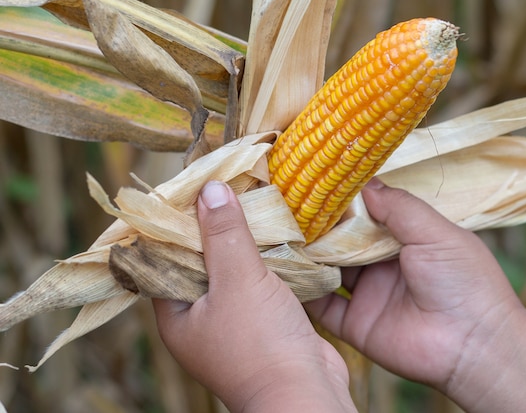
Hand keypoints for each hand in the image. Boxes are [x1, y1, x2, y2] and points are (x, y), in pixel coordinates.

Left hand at [153, 181, 354, 412]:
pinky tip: (279, 235)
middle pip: (202, 260)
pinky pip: (258, 282)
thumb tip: (208, 189)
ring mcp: (233, 321)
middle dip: (216, 226)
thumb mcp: (237, 282)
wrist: (306, 395)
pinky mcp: (263, 322)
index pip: (165, 257)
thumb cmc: (261, 344)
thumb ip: (224, 235)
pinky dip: (266, 260)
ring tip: (254, 202)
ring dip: (244, 242)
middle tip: (228, 188)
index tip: (194, 187)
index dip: (178, 222)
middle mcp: (200, 317)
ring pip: (233, 270)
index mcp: (177, 314)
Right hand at [306, 178, 521, 390]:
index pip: (366, 216)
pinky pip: (323, 307)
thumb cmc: (463, 281)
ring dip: (307, 256)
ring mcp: (368, 295)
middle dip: (318, 227)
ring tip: (280, 235)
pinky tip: (285, 272)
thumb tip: (364, 184)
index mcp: (404, 240)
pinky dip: (304, 291)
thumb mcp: (435, 232)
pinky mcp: (356, 325)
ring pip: (328, 270)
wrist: (474, 345)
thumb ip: (400, 207)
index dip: (343, 203)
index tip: (315, 184)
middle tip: (287, 208)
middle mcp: (382, 266)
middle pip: (342, 242)